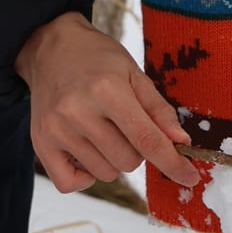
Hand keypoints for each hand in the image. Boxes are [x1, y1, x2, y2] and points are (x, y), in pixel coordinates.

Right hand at [14, 12, 199, 196]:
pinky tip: (87, 152)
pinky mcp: (40, 143)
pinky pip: (70, 183)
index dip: (172, 163)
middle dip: (137, 150)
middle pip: (128, 162)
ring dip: (113, 160)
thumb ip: (158, 110)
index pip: (147, 140)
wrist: (51, 49)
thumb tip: (180, 141)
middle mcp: (78, 112)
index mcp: (107, 90)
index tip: (190, 177)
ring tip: (103, 131)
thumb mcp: (134, 74)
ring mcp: (57, 130)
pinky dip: (85, 176)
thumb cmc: (98, 60)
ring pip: (104, 173)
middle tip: (125, 126)